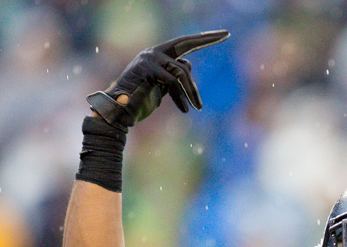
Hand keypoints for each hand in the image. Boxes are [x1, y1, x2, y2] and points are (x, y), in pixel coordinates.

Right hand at [87, 29, 229, 130]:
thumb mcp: (163, 87)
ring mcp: (149, 59)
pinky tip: (186, 110)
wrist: (119, 112)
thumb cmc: (141, 101)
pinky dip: (181, 98)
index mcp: (158, 55)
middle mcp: (153, 52)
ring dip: (192, 92)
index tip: (223, 34)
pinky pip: (173, 83)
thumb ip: (174, 75)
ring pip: (181, 71)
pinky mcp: (147, 70)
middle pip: (185, 43)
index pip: (184, 44)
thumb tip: (187, 67)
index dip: (203, 39)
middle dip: (206, 38)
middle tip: (226, 34)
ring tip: (197, 107)